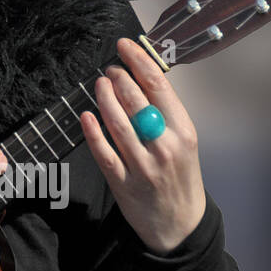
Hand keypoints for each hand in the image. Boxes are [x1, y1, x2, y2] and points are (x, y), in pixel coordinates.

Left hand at [79, 37, 206, 253]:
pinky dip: (93, 132)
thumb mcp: (184, 142)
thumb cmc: (179, 176)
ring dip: (104, 98)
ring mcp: (143, 166)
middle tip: (110, 69)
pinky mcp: (123, 183)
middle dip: (119, 78)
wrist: (181, 224)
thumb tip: (140, 76)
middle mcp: (165, 147)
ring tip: (99, 84)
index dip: (139, 61)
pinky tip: (86, 115)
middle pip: (136, 101)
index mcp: (184, 133)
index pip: (159, 87)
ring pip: (117, 123)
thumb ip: (165, 113)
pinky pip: (103, 152)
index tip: (124, 46)